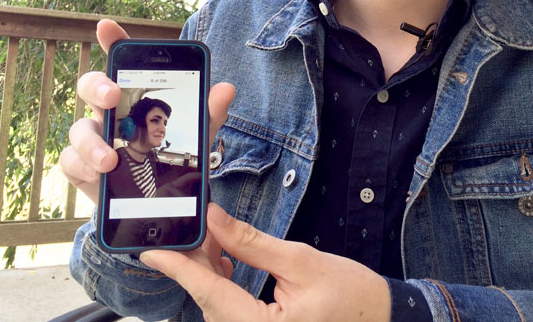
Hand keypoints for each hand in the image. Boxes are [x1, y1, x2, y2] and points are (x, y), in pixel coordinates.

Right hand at [59, 19, 234, 201]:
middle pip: (91, 86)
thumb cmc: (175, 156)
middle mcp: (111, 112)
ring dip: (91, 142)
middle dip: (97, 86)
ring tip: (109, 160)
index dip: (112, 41)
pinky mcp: (83, 167)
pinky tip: (99, 176)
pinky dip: (83, 168)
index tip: (106, 26)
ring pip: (79, 128)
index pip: (122, 61)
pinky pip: (71, 161)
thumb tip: (226, 88)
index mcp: (137, 96)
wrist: (161, 200)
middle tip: (113, 96)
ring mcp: (94, 138)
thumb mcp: (199, 134)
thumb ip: (210, 112)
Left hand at [140, 204, 390, 321]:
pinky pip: (230, 315)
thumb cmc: (351, 296)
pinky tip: (226, 264)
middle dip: (197, 263)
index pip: (209, 293)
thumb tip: (215, 221)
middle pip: (209, 300)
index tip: (149, 250)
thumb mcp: (301, 261)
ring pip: (217, 308)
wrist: (383, 320)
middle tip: (192, 227)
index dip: (177, 268)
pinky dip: (222, 289)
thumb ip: (252, 243)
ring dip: (210, 274)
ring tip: (213, 240)